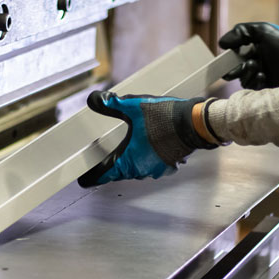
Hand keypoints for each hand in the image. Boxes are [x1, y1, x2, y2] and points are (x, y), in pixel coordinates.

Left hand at [78, 91, 217, 186]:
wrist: (193, 123)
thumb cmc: (165, 119)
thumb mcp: (133, 106)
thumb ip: (111, 104)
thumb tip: (94, 100)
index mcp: (128, 161)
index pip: (103, 175)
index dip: (92, 176)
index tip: (85, 179)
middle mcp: (141, 170)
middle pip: (119, 172)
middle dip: (112, 163)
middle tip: (106, 154)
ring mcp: (156, 170)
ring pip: (135, 169)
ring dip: (131, 160)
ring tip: (129, 145)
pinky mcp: (167, 166)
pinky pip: (151, 166)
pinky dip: (146, 159)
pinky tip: (148, 145)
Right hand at [219, 22, 278, 89]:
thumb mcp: (263, 31)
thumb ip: (241, 32)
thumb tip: (221, 43)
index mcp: (256, 48)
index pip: (236, 55)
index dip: (229, 58)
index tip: (225, 59)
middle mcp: (258, 62)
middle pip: (237, 70)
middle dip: (233, 70)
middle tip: (234, 70)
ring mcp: (263, 76)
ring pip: (244, 80)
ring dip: (246, 74)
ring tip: (256, 67)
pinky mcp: (268, 88)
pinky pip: (254, 89)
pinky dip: (254, 82)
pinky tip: (261, 76)